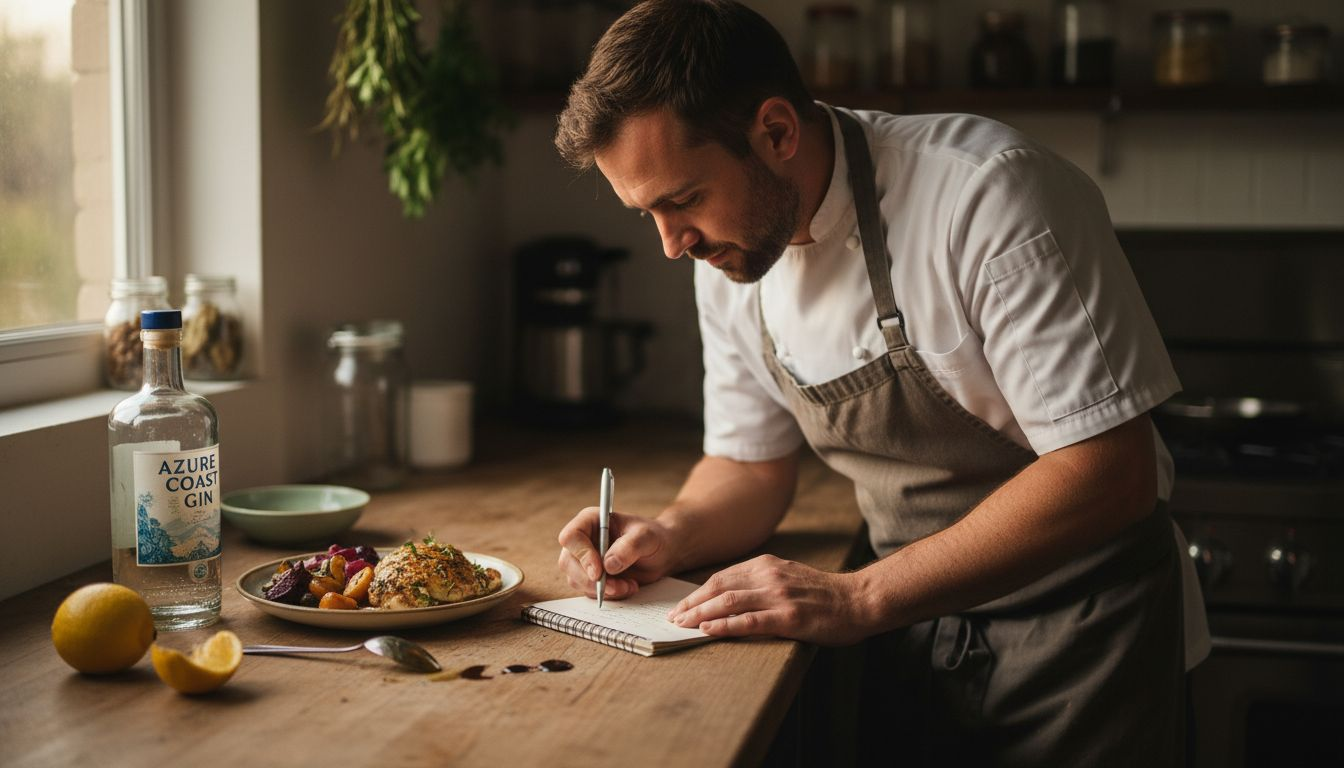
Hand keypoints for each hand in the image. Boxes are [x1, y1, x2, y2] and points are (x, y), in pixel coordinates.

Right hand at [557, 507, 677, 599]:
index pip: (571, 537)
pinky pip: (589, 591)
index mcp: (591, 521)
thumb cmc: (653, 538)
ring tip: (629, 585)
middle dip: (592, 580)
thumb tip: (608, 565)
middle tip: (617, 586)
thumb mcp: (647, 537)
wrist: (661, 553)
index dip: (581, 555)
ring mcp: (584, 559)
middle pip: (568, 562)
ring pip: (576, 580)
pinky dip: (608, 594)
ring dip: (602, 589)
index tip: (599, 571)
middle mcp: (583, 540)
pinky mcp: (591, 577)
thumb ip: (629, 547)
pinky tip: (627, 587)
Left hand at [667, 555, 870, 645]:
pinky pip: (749, 621)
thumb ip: (761, 583)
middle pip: (718, 587)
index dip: (697, 593)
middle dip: (691, 604)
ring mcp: (779, 595)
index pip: (722, 577)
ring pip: (729, 601)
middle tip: (673, 618)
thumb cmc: (824, 594)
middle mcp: (769, 575)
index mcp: (767, 565)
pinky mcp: (789, 616)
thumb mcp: (788, 577)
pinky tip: (708, 631)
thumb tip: (729, 597)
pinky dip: (725, 626)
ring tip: (682, 625)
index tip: (681, 606)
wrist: (859, 600)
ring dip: (700, 614)